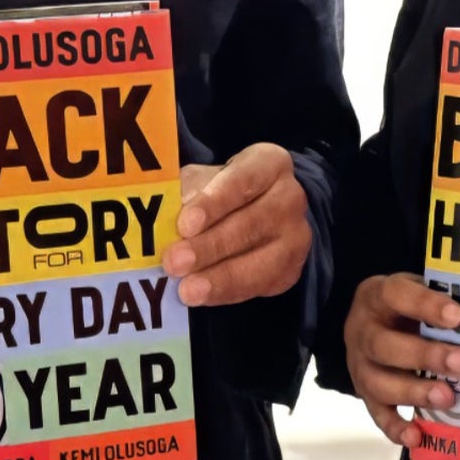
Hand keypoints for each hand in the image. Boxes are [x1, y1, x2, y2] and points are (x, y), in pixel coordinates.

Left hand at [163, 143, 310, 306]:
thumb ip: (186, 192)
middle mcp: (290, 197)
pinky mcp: (291, 269)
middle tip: (174, 262)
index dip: (214, 202)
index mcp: (270, 164)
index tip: (185, 223)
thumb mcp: (203, 180)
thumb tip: (164, 214)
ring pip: (259, 261)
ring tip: (186, 289)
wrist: (257, 213)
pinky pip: (259, 285)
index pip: (244, 180)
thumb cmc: (221, 192)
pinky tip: (202, 296)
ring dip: (219, 277)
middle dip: (209, 246)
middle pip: (250, 224)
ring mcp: (296, 235)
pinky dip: (227, 292)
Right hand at [343, 271, 459, 446]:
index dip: (426, 305)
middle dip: (425, 356)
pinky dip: (396, 428)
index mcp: (377, 297)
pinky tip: (418, 436)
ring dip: (415, 393)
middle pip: (384, 345)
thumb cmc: (404, 306)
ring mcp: (360, 366)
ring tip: (448, 398)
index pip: (397, 295)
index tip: (458, 316)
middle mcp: (362, 332)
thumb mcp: (418, 290)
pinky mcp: (366, 395)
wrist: (370, 322)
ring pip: (379, 383)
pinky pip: (377, 414)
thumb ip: (442, 301)